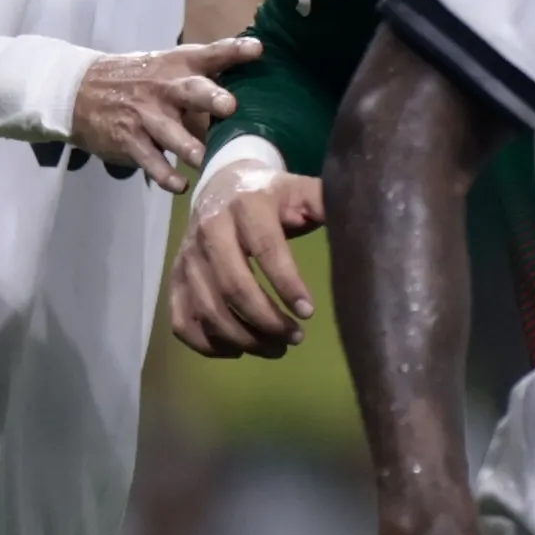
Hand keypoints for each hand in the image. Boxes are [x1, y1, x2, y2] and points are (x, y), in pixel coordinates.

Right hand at [72, 35, 257, 189]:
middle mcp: (164, 88)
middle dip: (210, 98)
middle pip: (190, 91)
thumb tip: (248, 99)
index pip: (210, 54)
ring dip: (190, 148)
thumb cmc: (139, 81)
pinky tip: (179, 186)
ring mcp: (145, 116)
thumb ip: (203, 82)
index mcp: (178, 66)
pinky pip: (150, 161)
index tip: (257, 49)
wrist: (81, 92)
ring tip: (206, 162)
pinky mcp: (129, 140)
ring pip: (171, 133)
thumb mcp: (166, 69)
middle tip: (230, 107)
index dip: (233, 51)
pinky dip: (164, 175)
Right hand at [167, 166, 323, 355]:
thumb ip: (326, 204)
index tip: (309, 313)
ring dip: (244, 339)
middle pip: (232, 286)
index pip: (265, 248)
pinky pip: (182, 322)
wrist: (222, 186)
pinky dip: (208, 345)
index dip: (287, 283)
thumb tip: (359, 221)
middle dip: (266, 320)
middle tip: (296, 338)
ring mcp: (187, 258)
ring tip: (277, 348)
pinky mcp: (175, 279)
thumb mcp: (300, 190)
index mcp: (245, 205)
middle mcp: (209, 230)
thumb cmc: (272, 197)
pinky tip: (239, 349)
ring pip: (208, 310)